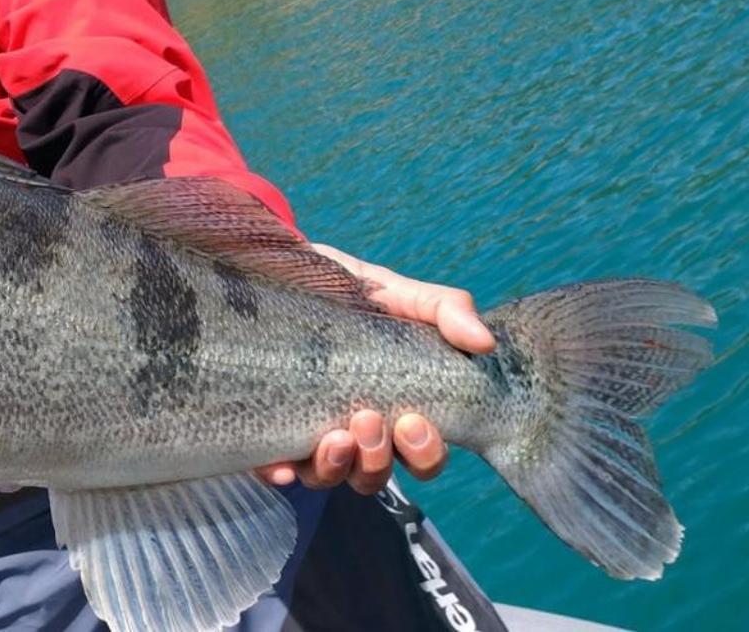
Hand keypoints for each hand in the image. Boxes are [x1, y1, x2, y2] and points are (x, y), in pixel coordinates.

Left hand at [255, 244, 496, 492]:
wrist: (278, 269)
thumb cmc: (344, 289)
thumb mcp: (395, 292)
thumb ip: (443, 309)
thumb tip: (483, 342)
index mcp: (391, 407)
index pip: (420, 456)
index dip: (424, 454)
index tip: (414, 421)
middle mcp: (352, 430)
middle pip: (374, 475)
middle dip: (378, 460)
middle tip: (368, 418)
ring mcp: (306, 433)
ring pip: (327, 479)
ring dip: (337, 468)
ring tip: (335, 436)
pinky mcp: (265, 429)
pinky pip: (272, 469)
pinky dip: (281, 474)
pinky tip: (282, 466)